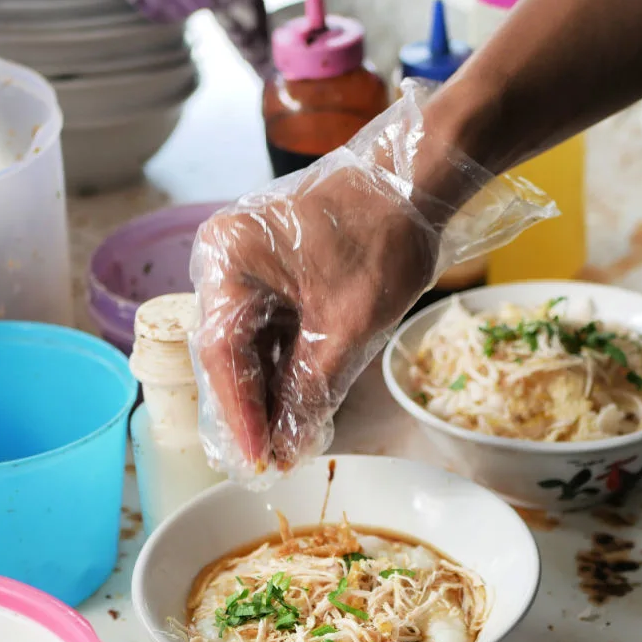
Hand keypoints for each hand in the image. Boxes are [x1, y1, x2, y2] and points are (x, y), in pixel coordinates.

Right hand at [191, 156, 438, 474]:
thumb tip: (288, 447)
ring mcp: (251, 266)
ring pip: (253, 347)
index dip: (239, 415)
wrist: (419, 178)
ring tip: (287, 444)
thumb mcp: (349, 325)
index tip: (254, 461)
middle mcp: (227, 261)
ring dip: (272, 394)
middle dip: (253, 410)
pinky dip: (289, 367)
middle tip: (267, 464)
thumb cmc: (383, 236)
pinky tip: (302, 406)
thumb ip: (312, 389)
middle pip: (230, 353)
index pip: (222, 355)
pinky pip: (274, 330)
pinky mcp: (279, 274)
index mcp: (228, 261)